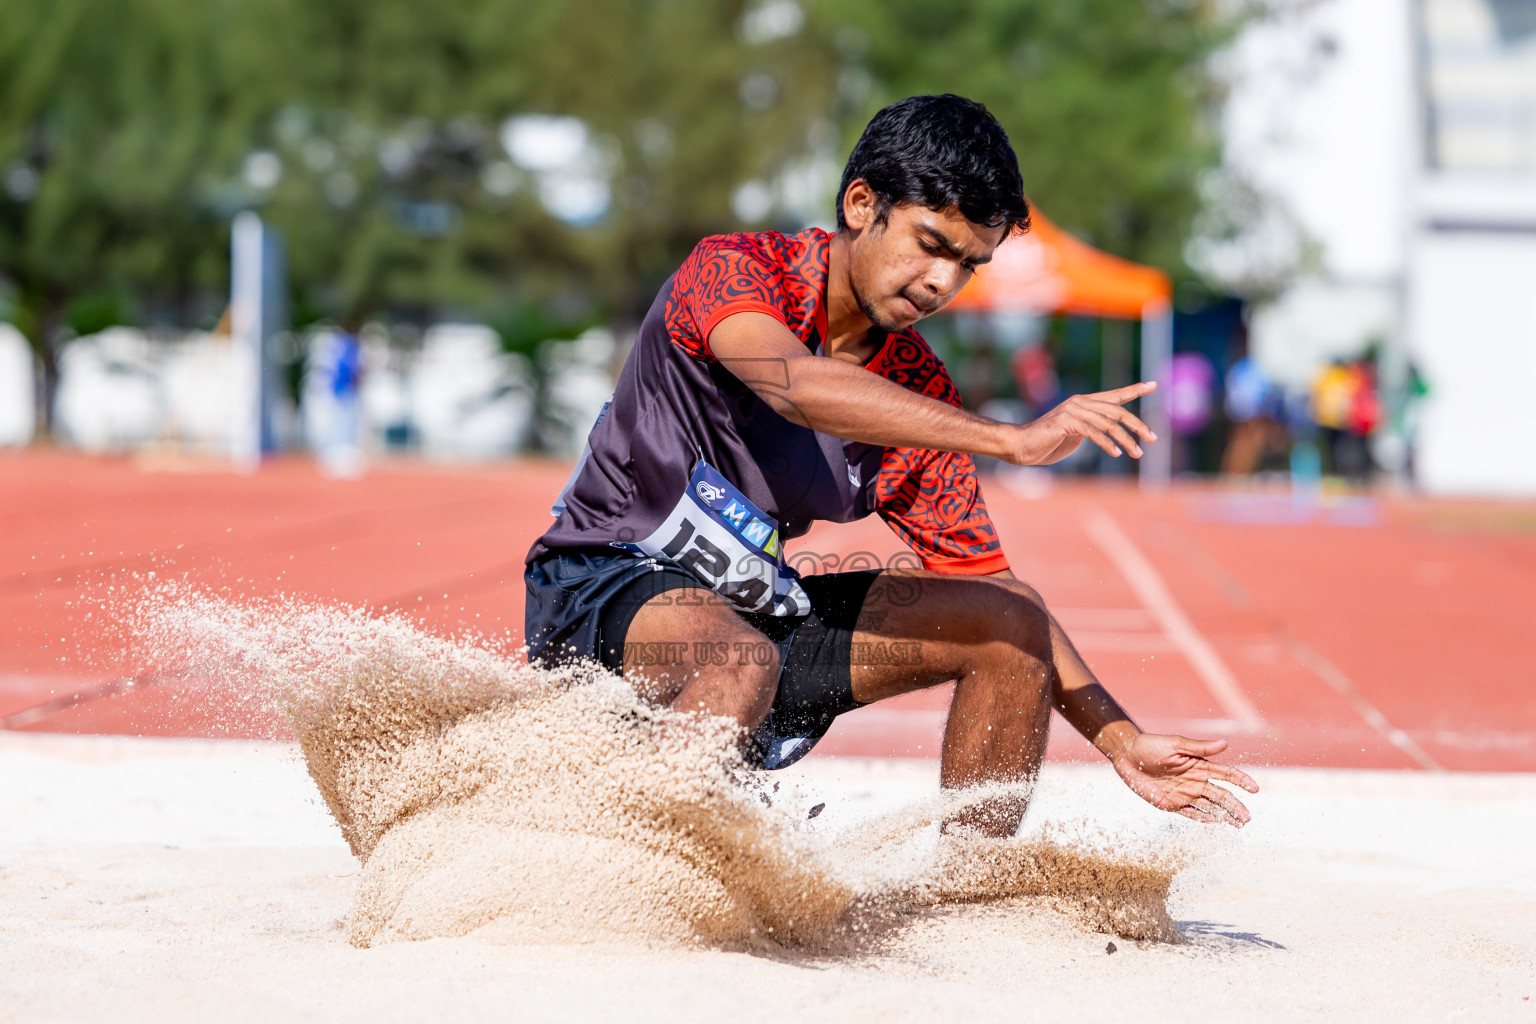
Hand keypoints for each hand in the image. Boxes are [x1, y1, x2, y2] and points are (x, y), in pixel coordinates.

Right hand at [1010, 381, 1157, 464]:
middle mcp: (1080, 402)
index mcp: (1084, 403)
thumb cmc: (1046, 443)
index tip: (1153, 385)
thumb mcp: (1075, 435)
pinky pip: (1094, 432)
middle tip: (1153, 438)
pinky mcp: (1066, 422)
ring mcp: (1073, 410)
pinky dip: (1108, 443)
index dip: (1134, 390)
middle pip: (1117, 411)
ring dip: (1126, 440)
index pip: (1114, 395)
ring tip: (1137, 454)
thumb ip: (1091, 429)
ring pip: (1109, 423)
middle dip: (1138, 425)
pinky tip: (1116, 453)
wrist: (1020, 446)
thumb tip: (1108, 434)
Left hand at [1109, 732, 1258, 826]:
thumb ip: (1200, 748)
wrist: (1127, 756)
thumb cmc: (1151, 746)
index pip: (1226, 774)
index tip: (1255, 789)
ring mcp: (1184, 793)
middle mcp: (1195, 781)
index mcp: (1199, 765)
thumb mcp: (1175, 744)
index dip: (1241, 780)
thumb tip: (1226, 743)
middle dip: (1236, 806)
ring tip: (1240, 824)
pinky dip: (1204, 818)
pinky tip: (1216, 822)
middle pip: (1221, 795)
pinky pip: (1191, 813)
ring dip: (1225, 815)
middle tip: (1248, 818)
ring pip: (1210, 806)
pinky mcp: (1171, 804)